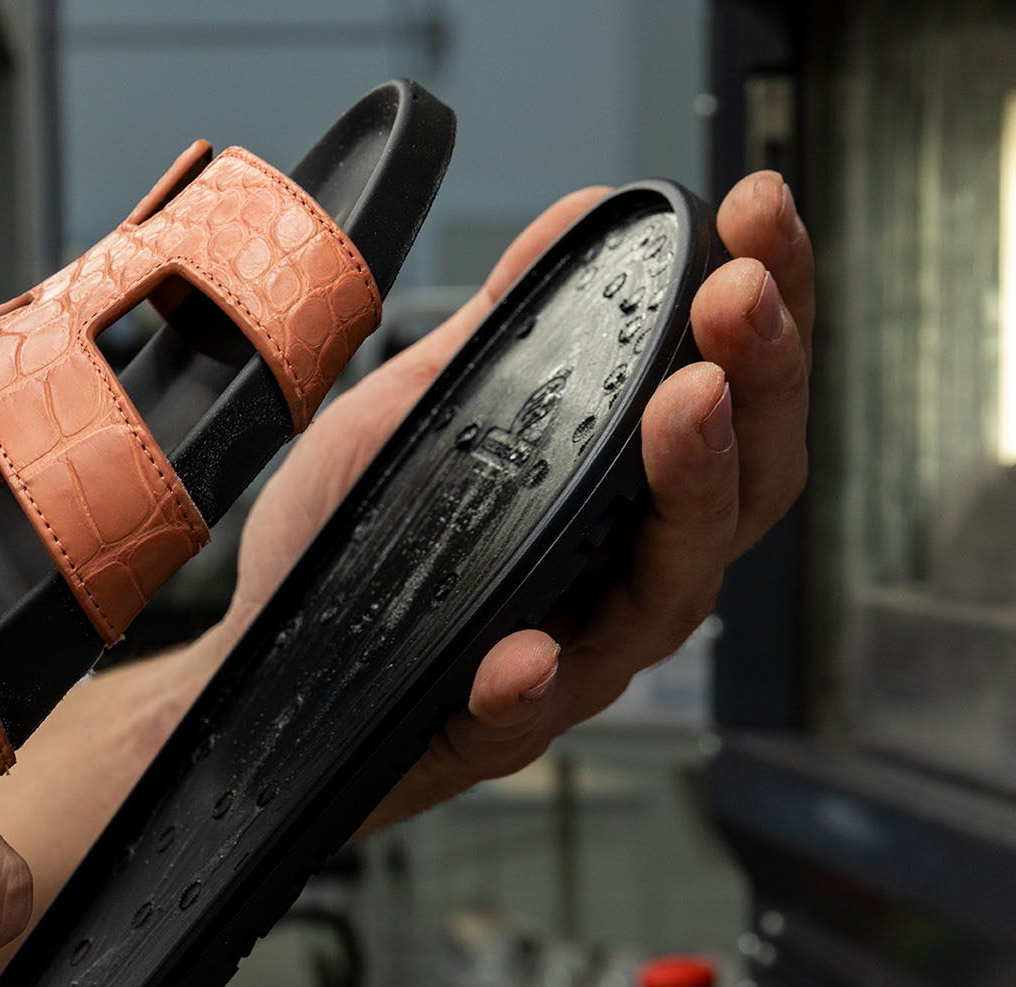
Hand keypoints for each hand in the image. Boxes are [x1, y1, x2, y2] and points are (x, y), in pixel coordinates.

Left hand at [219, 170, 811, 829]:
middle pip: (744, 491)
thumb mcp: (425, 411)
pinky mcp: (494, 727)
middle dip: (759, 380)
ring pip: (669, 595)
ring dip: (687, 495)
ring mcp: (572, 655)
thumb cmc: (359, 547)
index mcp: (622, 491)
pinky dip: (534, 679)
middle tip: (740, 291)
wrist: (264, 662)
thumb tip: (578, 217)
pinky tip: (529, 650)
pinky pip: (529, 711)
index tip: (762, 210)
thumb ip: (504, 329)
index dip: (771, 303)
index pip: (733, 393)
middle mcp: (623, 574)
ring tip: (685, 406)